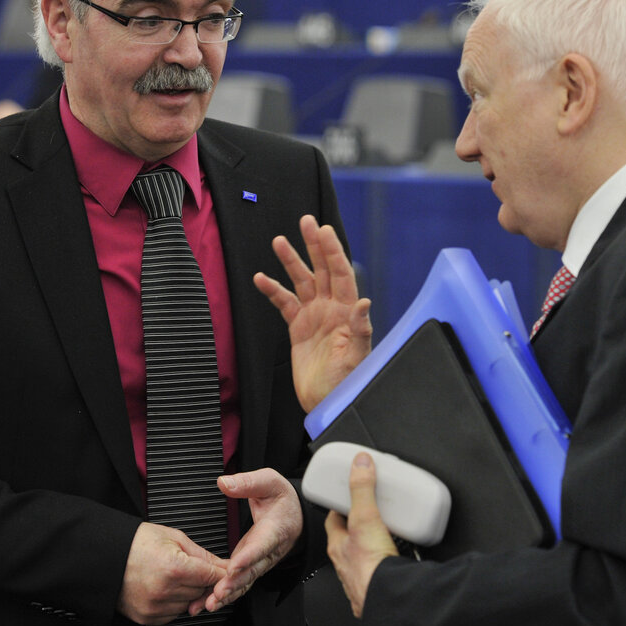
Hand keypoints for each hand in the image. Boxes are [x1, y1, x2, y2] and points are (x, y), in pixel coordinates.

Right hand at [117, 523, 227, 625]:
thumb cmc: (136, 543)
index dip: (221, 572)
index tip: (223, 570)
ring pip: (190, 604)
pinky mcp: (147, 617)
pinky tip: (164, 587)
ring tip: (172, 575)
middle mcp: (165, 592)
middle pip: (203, 592)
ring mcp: (155, 607)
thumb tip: (223, 565)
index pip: (213, 577)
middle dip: (202, 580)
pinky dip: (174, 602)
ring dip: (188, 592)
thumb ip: (202, 554)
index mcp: (175, 568)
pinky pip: (174, 614)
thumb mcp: (174, 537)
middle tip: (190, 567)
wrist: (106, 555)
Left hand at [206, 469, 303, 610]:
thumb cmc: (282, 499)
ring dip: (227, 595)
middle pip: (252, 571)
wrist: (295, 515)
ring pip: (244, 582)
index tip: (234, 566)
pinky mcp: (249, 566)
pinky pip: (238, 583)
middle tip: (217, 593)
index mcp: (275, 529)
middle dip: (235, 584)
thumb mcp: (269, 481)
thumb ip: (248, 482)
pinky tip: (206, 603)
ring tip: (208, 604)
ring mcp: (259, 561)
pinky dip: (225, 595)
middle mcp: (268, 551)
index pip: (262, 544)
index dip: (249, 556)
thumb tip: (224, 483)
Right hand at [253, 214, 372, 410]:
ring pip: (301, 281)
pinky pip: (284, 303)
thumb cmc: (346, 383)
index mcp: (346, 311)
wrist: (326, 403)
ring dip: (291, 261)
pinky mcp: (299, 328)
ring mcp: (314, 316)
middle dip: (314, 245)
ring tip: (279, 241)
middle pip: (322, 269)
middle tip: (307, 221)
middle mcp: (331, 309)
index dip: (332, 251)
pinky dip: (273, 290)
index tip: (324, 231)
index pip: (340, 273)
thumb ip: (360, 330)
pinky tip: (261, 278)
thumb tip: (364, 303)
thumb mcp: (355, 358)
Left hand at [324, 453, 398, 618]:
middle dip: (361, 526)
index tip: (348, 496)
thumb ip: (362, 487)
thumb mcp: (365, 517)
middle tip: (375, 513)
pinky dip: (391, 563)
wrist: (387, 598)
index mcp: (339, 546)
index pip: (334, 520)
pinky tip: (402, 557)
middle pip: (351, 538)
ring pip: (366, 556)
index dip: (341, 507)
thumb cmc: (370, 567)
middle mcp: (347, 563)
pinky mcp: (380, 587)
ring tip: (391, 533)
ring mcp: (363, 577)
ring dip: (376, 545)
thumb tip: (360, 462)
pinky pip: (384, 571)